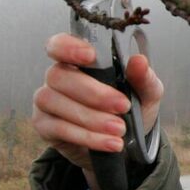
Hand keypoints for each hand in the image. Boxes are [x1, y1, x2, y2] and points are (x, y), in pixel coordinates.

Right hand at [32, 33, 162, 189]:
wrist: (126, 145)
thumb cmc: (131, 109)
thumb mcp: (145, 94)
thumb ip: (143, 77)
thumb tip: (139, 61)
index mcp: (78, 60)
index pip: (59, 45)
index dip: (68, 47)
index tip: (90, 56)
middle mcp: (57, 77)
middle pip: (59, 76)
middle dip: (93, 92)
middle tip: (123, 106)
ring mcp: (47, 101)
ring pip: (55, 102)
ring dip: (91, 118)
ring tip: (120, 130)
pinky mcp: (44, 126)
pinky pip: (59, 128)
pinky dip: (87, 137)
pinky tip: (110, 143)